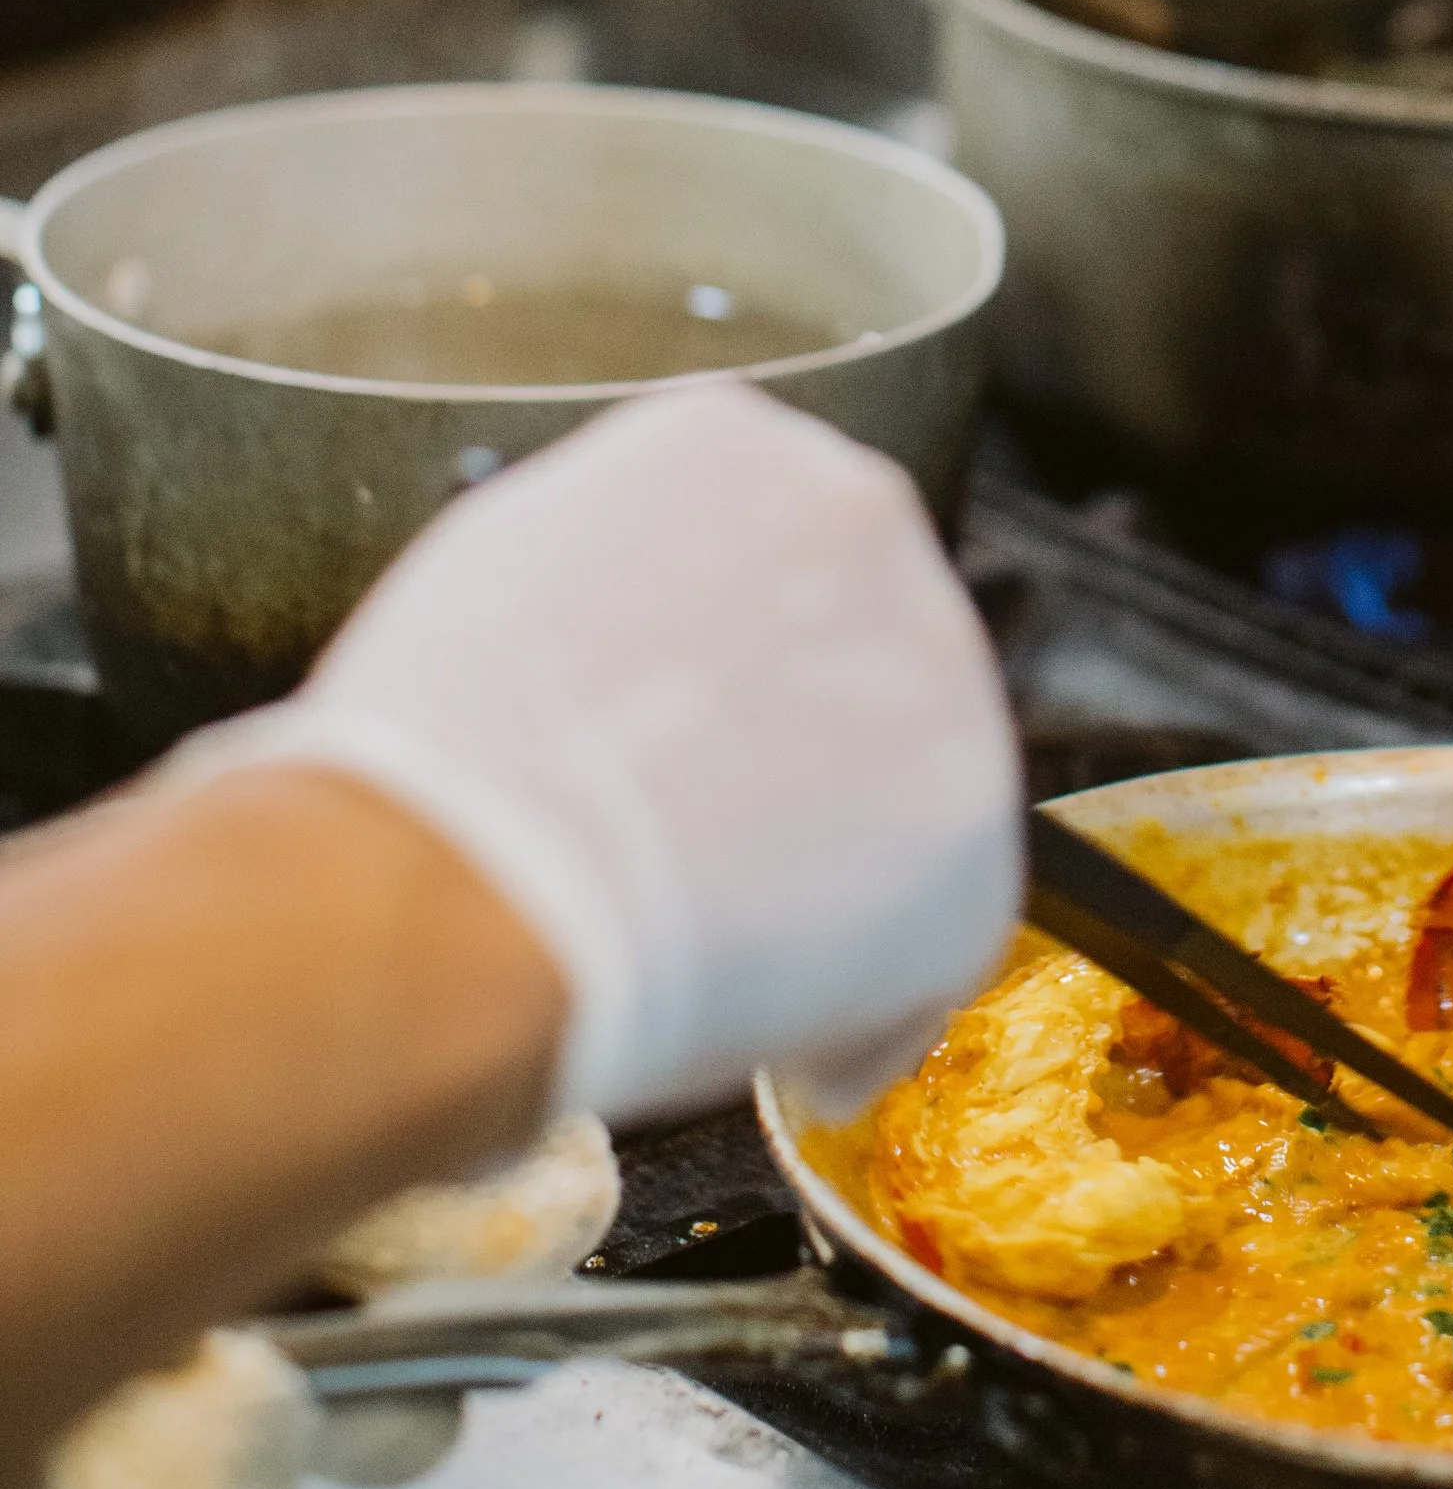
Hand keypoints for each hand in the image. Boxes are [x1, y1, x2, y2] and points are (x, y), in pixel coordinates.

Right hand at [161, 384, 1021, 1122]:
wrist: (471, 889)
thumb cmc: (435, 765)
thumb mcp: (497, 590)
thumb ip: (609, 580)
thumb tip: (627, 635)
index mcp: (733, 448)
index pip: (762, 550)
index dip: (722, 675)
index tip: (683, 745)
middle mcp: (859, 523)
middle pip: (847, 658)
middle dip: (787, 766)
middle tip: (696, 863)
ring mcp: (938, 670)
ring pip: (902, 790)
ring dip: (831, 877)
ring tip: (713, 958)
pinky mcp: (981, 831)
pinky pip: (937, 934)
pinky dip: (865, 1008)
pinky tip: (772, 1040)